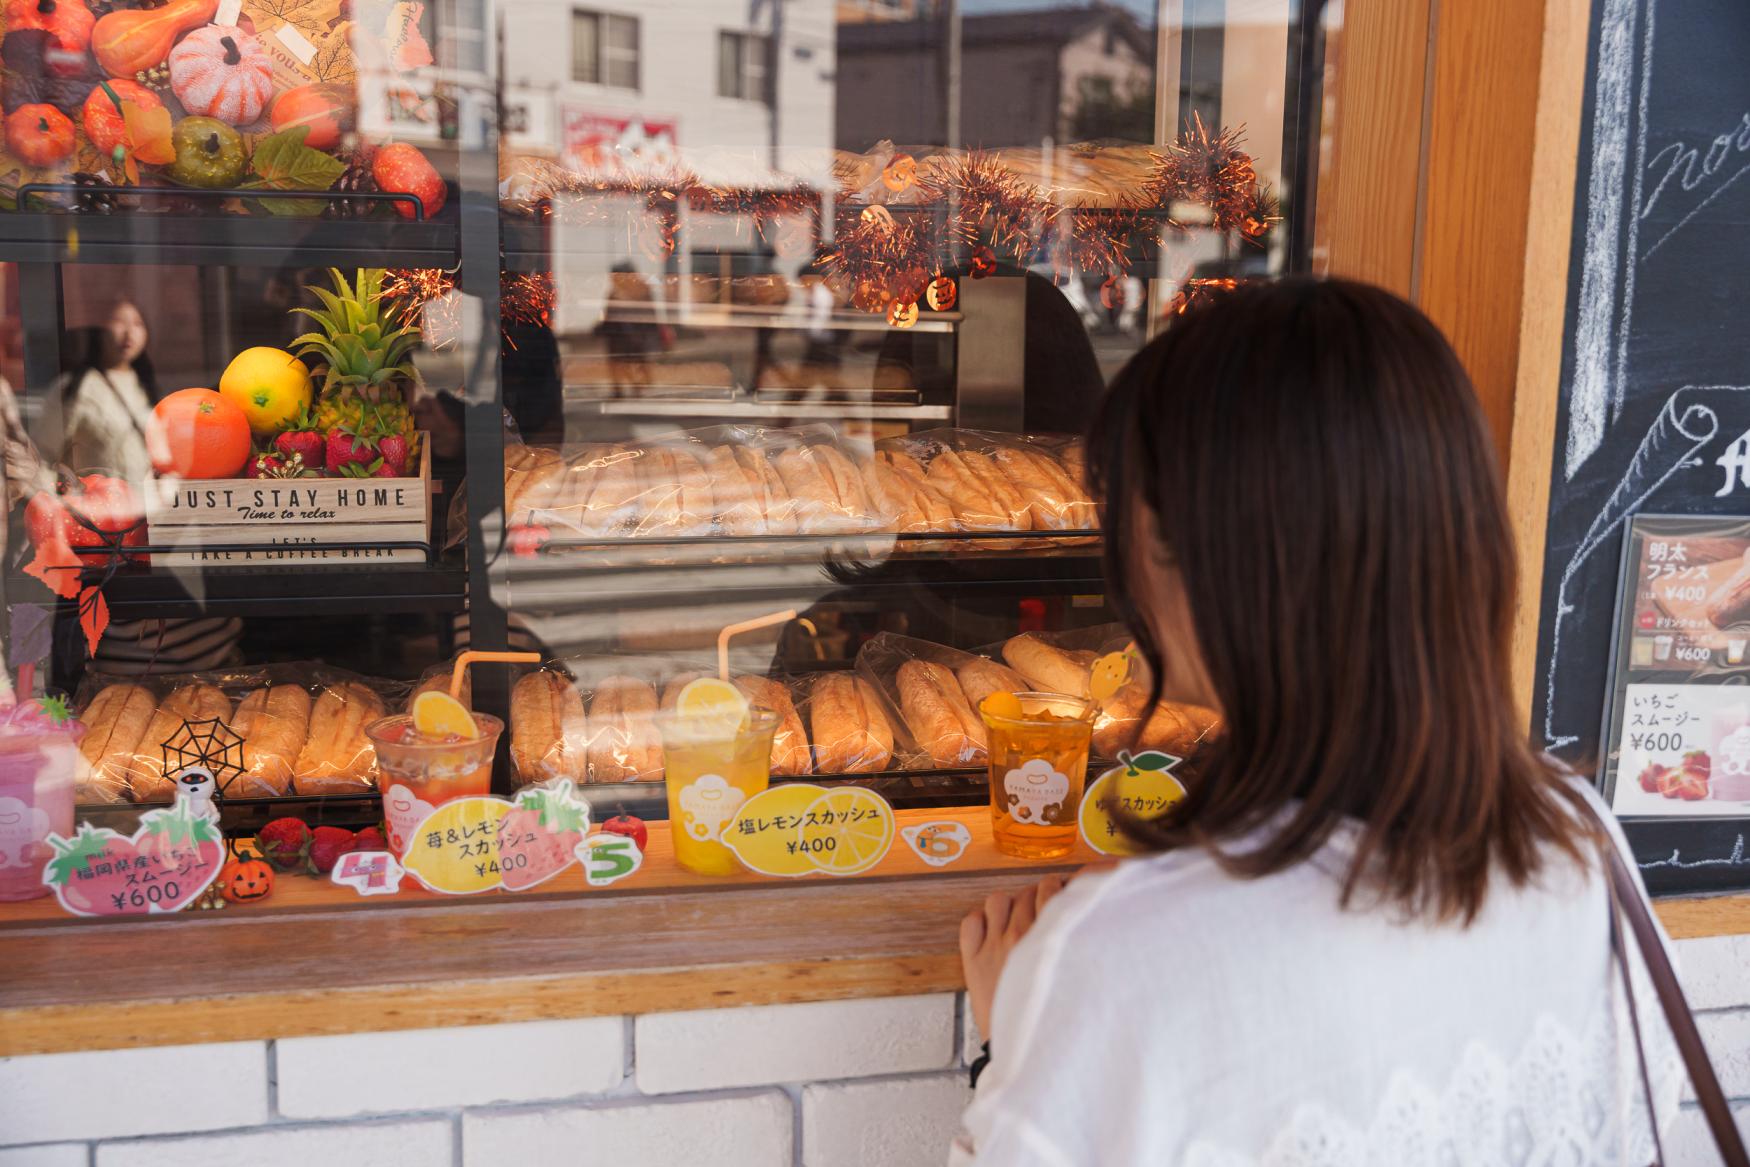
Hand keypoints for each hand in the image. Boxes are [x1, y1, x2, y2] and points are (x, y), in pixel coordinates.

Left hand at [959, 875, 1066, 1042]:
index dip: (1065, 887)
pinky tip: (992, 932)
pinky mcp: (973, 961)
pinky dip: (980, 920)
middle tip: (1047, 907)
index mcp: (1049, 939)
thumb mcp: (1079, 979)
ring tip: (1019, 917)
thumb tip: (1091, 924)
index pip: (1055, 891)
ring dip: (1011, 903)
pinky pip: (971, 922)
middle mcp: (1020, 936)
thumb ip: (1081, 948)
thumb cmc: (1054, 1016)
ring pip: (998, 900)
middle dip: (1041, 894)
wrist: (1024, 1050)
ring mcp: (993, 946)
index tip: (1070, 892)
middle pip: (1030, 892)